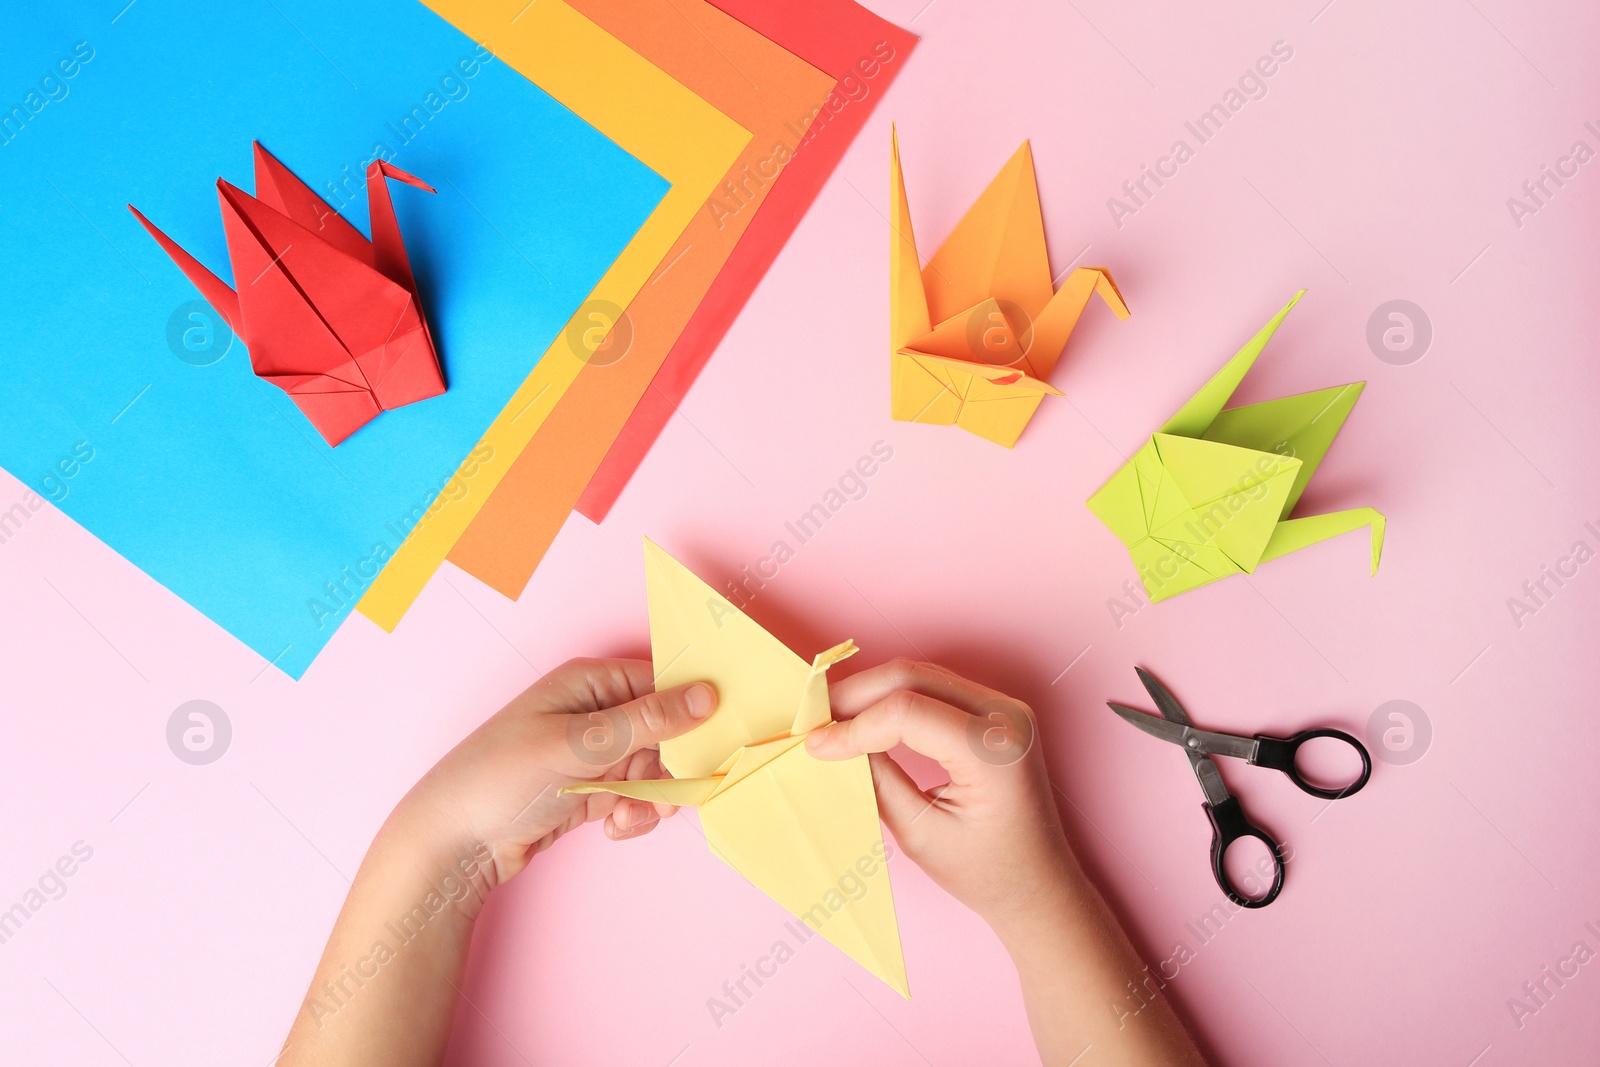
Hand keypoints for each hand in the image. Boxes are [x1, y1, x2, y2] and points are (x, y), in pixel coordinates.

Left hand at [391, 658, 715, 903]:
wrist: (453, 844)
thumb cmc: (501, 779)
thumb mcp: (578, 746)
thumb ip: (646, 722)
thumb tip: (706, 695)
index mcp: (590, 684)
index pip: (662, 684)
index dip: (692, 712)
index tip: (716, 741)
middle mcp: (595, 713)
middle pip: (665, 732)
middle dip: (670, 767)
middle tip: (667, 795)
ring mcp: (593, 754)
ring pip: (654, 770)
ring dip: (651, 797)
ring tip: (627, 815)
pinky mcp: (590, 790)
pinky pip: (635, 796)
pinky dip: (633, 813)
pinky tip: (614, 825)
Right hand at [805, 658, 1073, 931]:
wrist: (1039, 886)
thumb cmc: (987, 874)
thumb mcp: (920, 834)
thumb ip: (877, 780)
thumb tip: (832, 743)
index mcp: (994, 752)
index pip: (907, 711)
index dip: (853, 724)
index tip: (814, 745)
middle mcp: (1007, 717)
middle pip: (912, 677)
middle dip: (856, 696)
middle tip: (813, 722)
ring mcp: (1007, 708)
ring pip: (921, 675)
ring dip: (873, 693)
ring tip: (833, 721)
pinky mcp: (998, 711)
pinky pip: (936, 688)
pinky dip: (895, 698)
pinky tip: (867, 719)